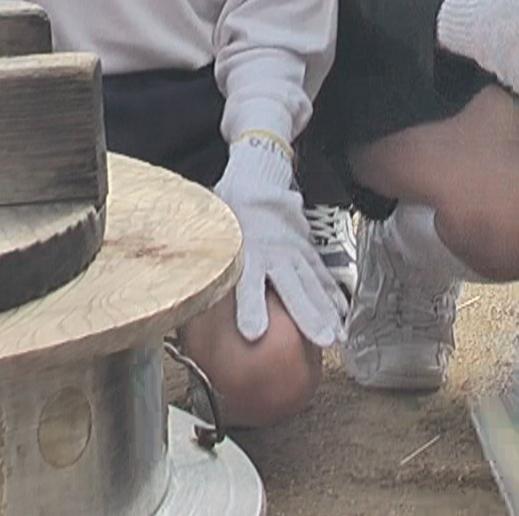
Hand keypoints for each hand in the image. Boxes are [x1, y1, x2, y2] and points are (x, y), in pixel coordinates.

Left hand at [213, 134, 343, 347]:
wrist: (255, 179)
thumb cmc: (227, 213)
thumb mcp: (210, 234)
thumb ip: (203, 265)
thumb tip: (179, 299)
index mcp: (247, 251)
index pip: (248, 284)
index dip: (250, 308)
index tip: (253, 333)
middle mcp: (274, 252)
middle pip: (294, 289)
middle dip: (309, 316)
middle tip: (322, 340)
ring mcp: (293, 251)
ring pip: (313, 284)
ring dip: (326, 312)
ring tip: (336, 337)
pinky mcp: (305, 248)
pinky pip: (320, 274)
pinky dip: (331, 294)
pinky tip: (340, 313)